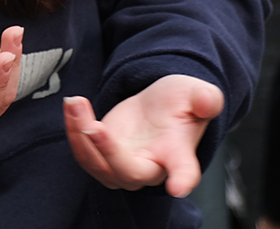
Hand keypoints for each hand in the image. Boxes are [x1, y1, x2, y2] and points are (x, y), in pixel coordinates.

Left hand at [64, 74, 223, 196]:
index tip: (179, 187)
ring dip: (80, 137)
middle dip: (109, 154)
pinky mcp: (102, 157)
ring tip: (75, 103)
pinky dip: (72, 131)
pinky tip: (72, 106)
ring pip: (98, 166)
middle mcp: (151, 168)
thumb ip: (205, 98)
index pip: (185, 172)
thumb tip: (207, 101)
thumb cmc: (181, 104)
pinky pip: (83, 154)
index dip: (183, 180)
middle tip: (94, 127)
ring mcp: (124, 166)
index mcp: (179, 155)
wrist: (159, 106)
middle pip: (129, 174)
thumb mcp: (196, 93)